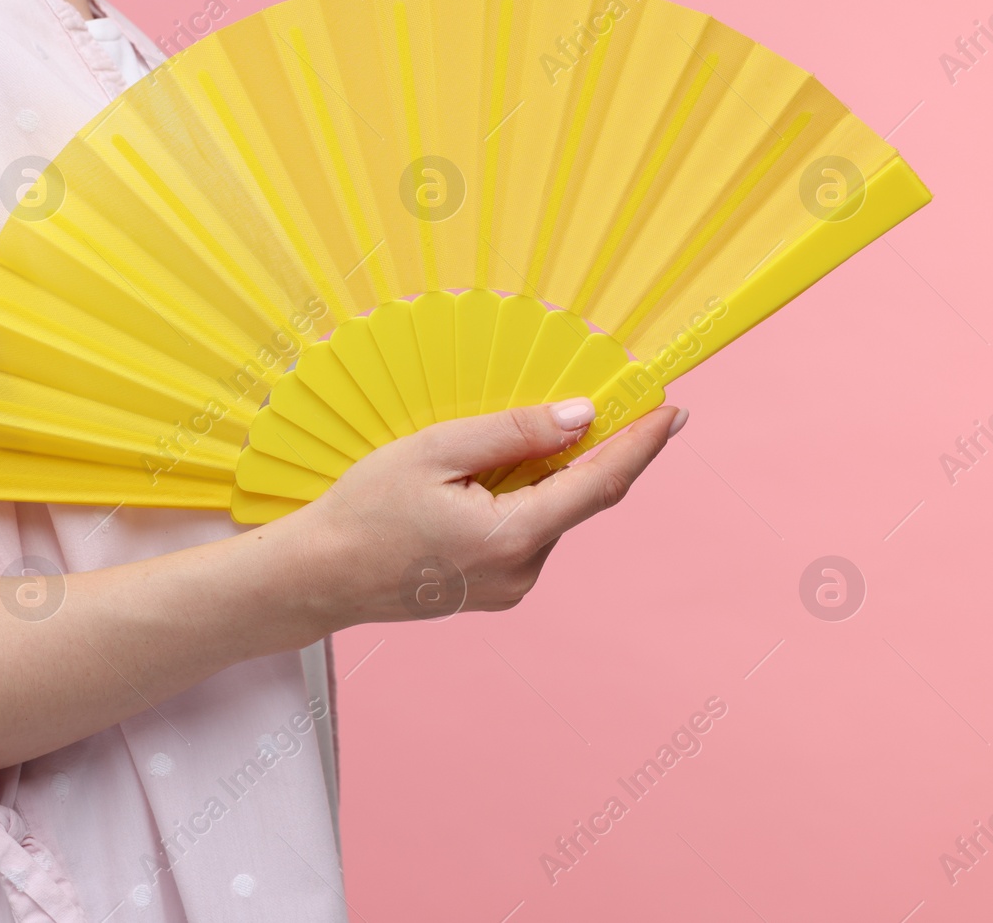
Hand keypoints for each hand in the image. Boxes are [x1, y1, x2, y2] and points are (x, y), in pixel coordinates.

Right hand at [274, 399, 685, 628]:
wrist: (319, 576)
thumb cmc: (364, 510)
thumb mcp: (434, 451)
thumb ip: (512, 432)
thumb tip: (581, 416)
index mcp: (513, 535)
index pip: (600, 484)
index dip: (641, 444)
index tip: (673, 410)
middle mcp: (523, 570)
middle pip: (576, 498)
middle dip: (589, 451)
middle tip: (606, 401)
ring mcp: (510, 586)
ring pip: (550, 515)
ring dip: (544, 476)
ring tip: (494, 448)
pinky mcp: (495, 590)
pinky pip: (526, 532)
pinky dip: (521, 499)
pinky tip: (477, 483)